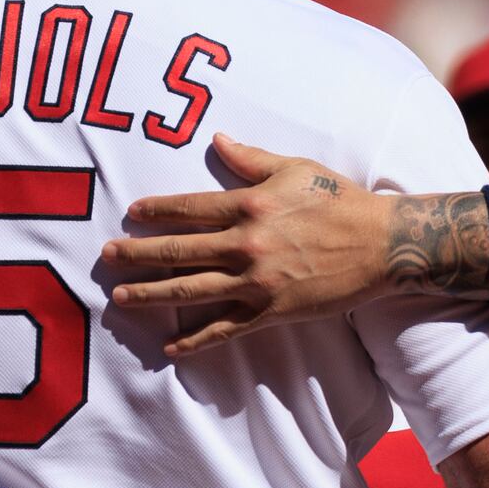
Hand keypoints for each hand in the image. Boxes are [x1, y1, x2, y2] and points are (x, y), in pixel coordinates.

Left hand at [102, 136, 396, 355]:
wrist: (382, 245)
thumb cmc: (341, 201)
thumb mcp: (294, 168)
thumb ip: (250, 159)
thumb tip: (217, 141)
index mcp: (249, 205)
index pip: (189, 209)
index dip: (156, 211)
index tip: (131, 215)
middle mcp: (245, 244)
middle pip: (178, 251)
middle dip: (137, 254)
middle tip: (106, 257)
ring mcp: (256, 282)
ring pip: (190, 290)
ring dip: (150, 294)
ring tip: (121, 297)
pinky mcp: (271, 312)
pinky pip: (224, 330)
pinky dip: (195, 340)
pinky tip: (170, 347)